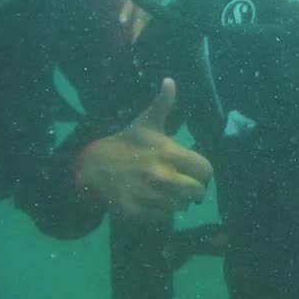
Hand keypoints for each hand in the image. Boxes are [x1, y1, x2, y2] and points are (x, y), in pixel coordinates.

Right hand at [76, 79, 211, 221]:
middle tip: (185, 186)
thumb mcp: (145, 123)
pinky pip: (163, 218)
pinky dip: (162, 212)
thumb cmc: (126, 143)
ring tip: (168, 193)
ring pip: (181, 207)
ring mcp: (151, 195)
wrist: (93, 166)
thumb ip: (163, 104)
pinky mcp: (138, 211)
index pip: (206, 170)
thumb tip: (170, 80)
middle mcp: (163, 176)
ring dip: (178, 201)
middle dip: (194, 190)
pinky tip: (154, 201)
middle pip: (197, 192)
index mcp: (169, 153)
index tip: (195, 173)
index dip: (203, 173)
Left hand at [116, 0, 181, 39]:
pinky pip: (152, 15)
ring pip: (149, 17)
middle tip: (131, 44)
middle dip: (138, 29)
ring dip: (142, 29)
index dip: (128, 10)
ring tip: (135, 44)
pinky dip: (146, 24)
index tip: (122, 22)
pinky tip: (141, 33)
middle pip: (145, 15)